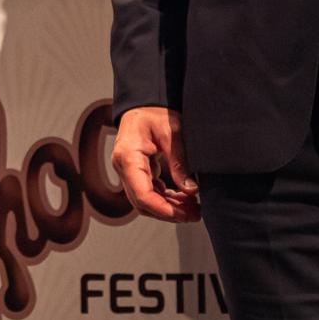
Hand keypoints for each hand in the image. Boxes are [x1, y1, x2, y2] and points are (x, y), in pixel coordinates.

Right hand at [112, 106, 199, 221]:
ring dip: (168, 207)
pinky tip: (183, 198)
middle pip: (142, 203)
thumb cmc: (155, 113)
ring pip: (145, 201)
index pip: (142, 194)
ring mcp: (128, 171)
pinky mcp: (136, 172)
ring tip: (193, 208)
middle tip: (194, 214)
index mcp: (128, 157)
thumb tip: (191, 190)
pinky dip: (165, 198)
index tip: (184, 214)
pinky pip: (149, 192)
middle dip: (169, 212)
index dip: (163, 209)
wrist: (145, 104)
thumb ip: (180, 162)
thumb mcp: (172, 133)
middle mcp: (124, 167)